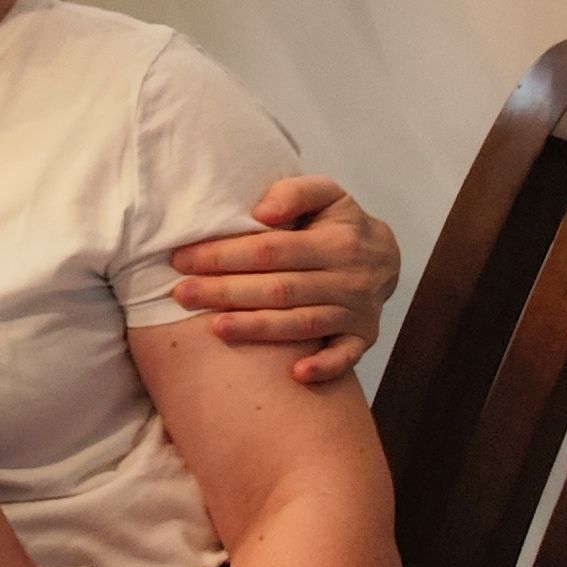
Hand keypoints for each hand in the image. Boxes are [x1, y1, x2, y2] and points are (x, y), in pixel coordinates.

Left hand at [170, 175, 399, 382]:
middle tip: (181, 295)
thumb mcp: (325, 193)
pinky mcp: (363, 337)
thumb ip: (294, 192)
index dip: (225, 255)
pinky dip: (324, 366)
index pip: (270, 250)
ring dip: (257, 328)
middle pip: (279, 290)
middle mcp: (349, 279)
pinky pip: (346, 356)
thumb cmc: (338, 222)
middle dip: (226, 293)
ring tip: (215, 328)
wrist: (385, 256)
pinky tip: (295, 374)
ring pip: (301, 324)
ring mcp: (357, 312)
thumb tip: (262, 212)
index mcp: (336, 243)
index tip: (182, 259)